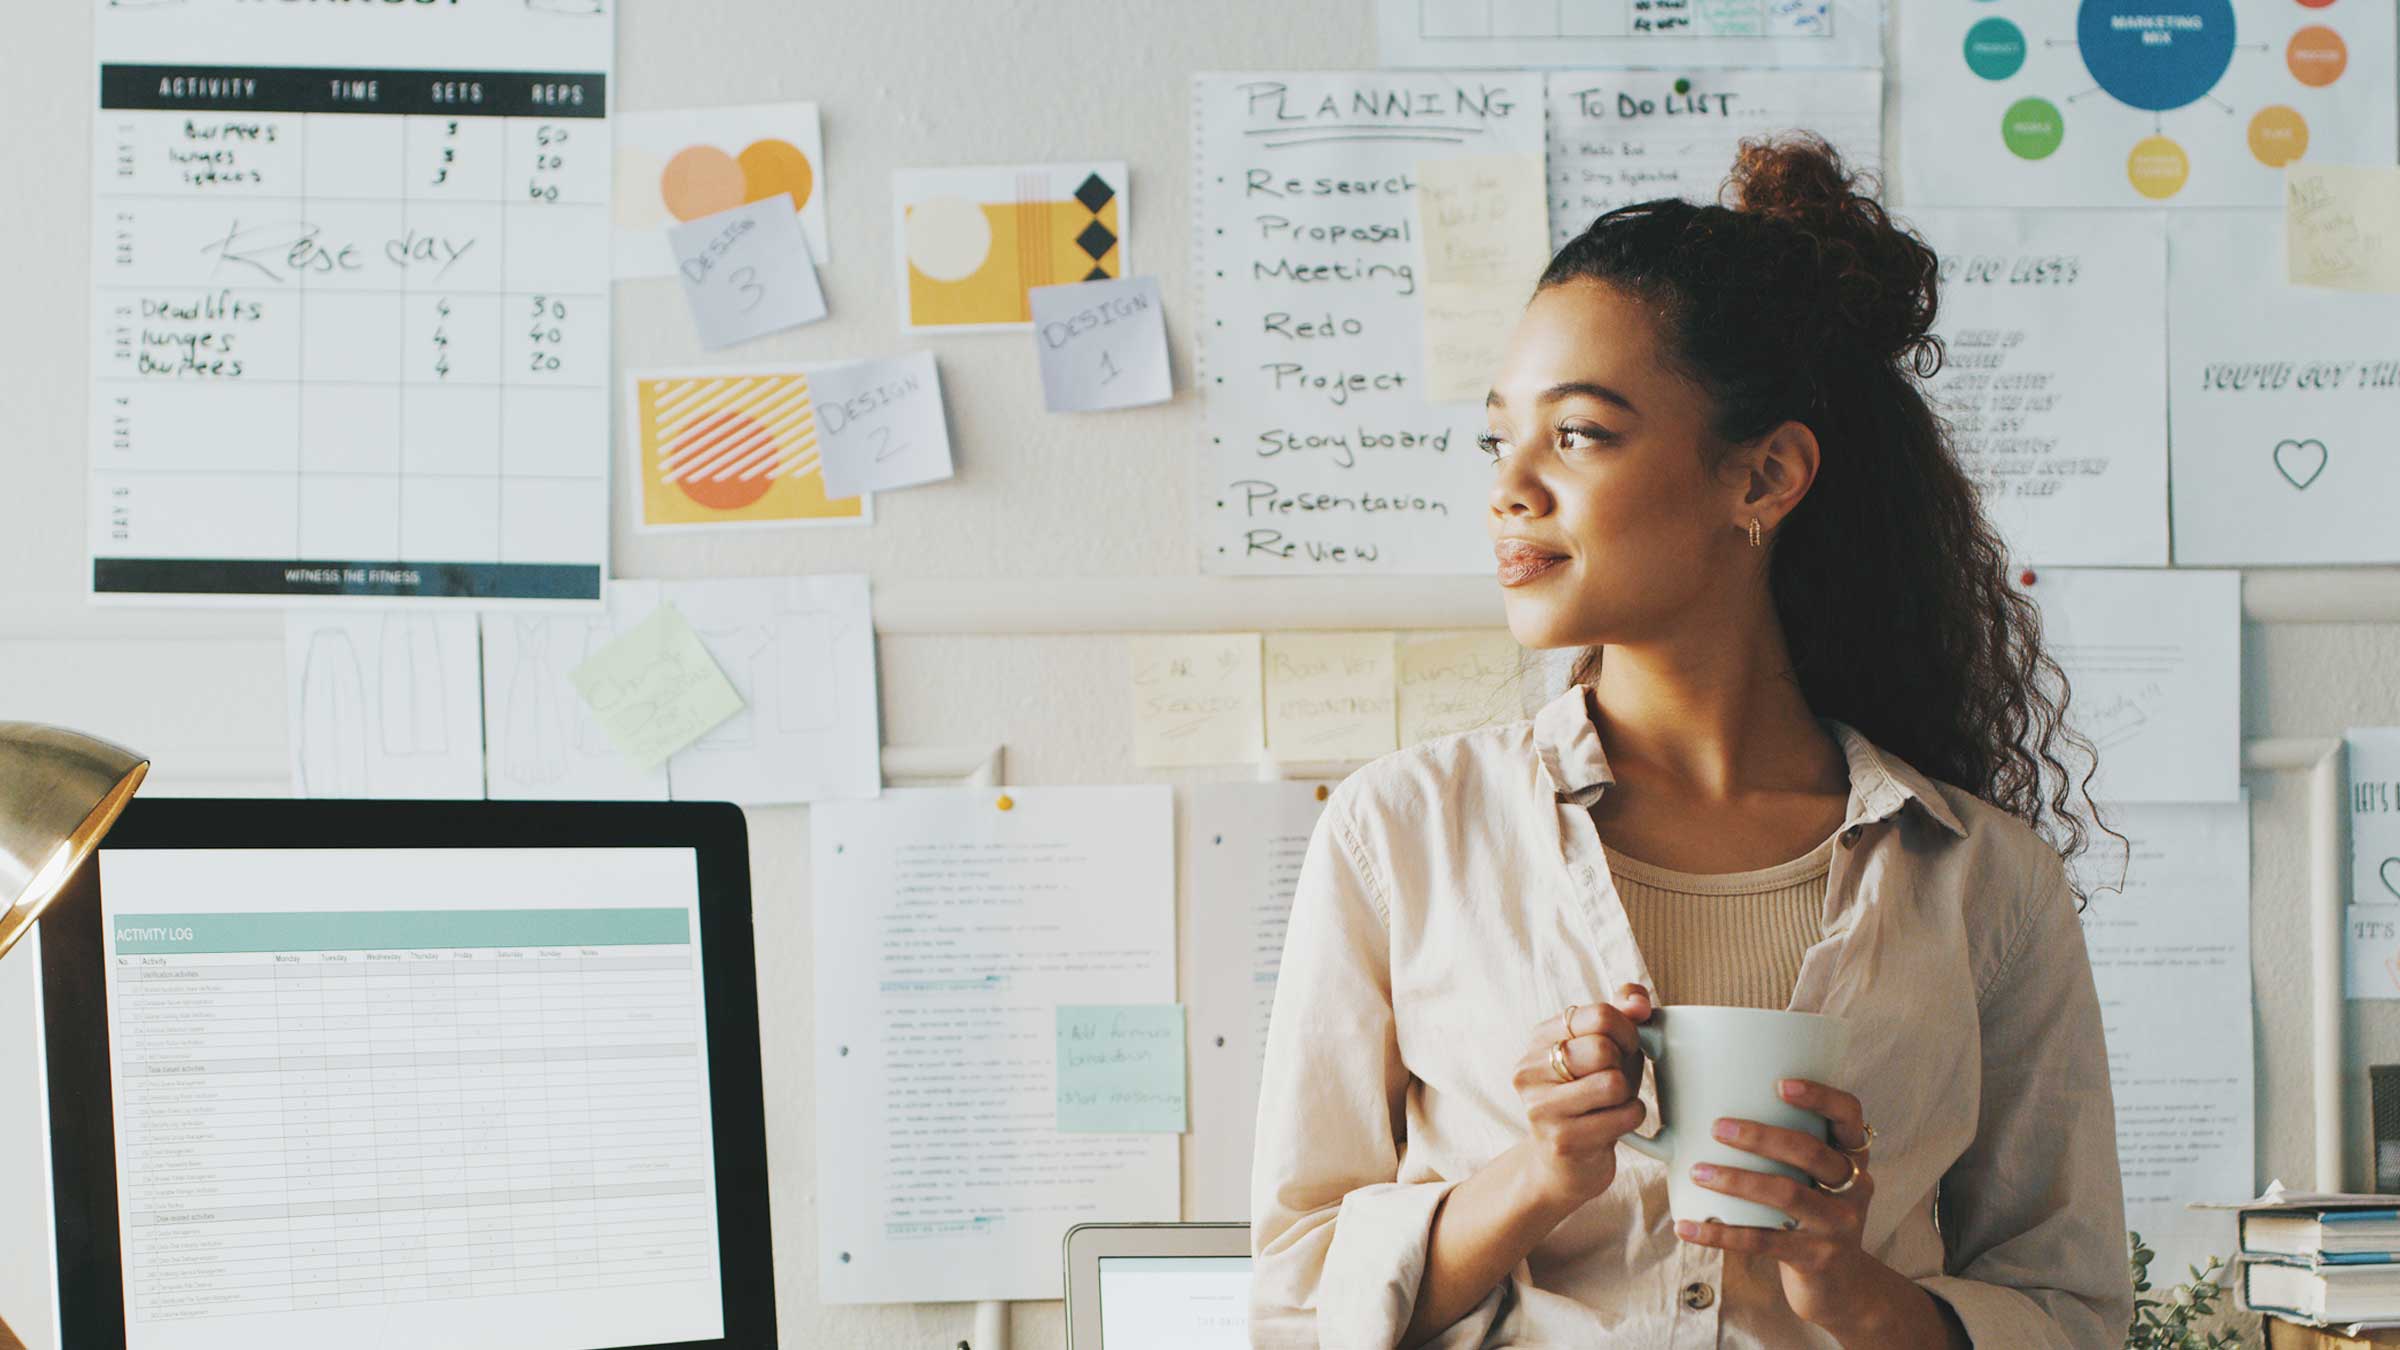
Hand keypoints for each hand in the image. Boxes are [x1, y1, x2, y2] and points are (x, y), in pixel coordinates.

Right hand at [1510, 984, 1652, 1210]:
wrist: (1565, 1166)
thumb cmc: (1591, 1099)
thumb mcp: (1607, 1050)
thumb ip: (1623, 1013)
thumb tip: (1639, 1001)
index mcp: (1540, 1038)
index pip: (1598, 1014)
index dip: (1627, 1030)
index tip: (1625, 1046)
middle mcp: (1529, 1069)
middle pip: (1602, 1048)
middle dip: (1624, 1066)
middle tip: (1616, 1080)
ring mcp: (1540, 1106)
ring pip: (1612, 1083)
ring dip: (1627, 1095)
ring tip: (1612, 1104)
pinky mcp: (1560, 1140)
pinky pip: (1622, 1116)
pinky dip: (1631, 1119)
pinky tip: (1615, 1125)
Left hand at [1674, 1078, 1883, 1332]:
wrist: (1841, 1287)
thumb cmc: (1810, 1217)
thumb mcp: (1813, 1180)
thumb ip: (1785, 1149)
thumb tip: (1706, 1111)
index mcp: (1851, 1157)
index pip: (1847, 1114)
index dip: (1819, 1096)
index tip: (1779, 1084)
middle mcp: (1854, 1186)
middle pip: (1810, 1152)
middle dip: (1761, 1136)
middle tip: (1717, 1128)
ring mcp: (1838, 1224)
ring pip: (1786, 1193)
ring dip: (1736, 1180)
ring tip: (1697, 1172)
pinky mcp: (1817, 1258)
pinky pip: (1762, 1241)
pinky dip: (1720, 1234)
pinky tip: (1687, 1228)